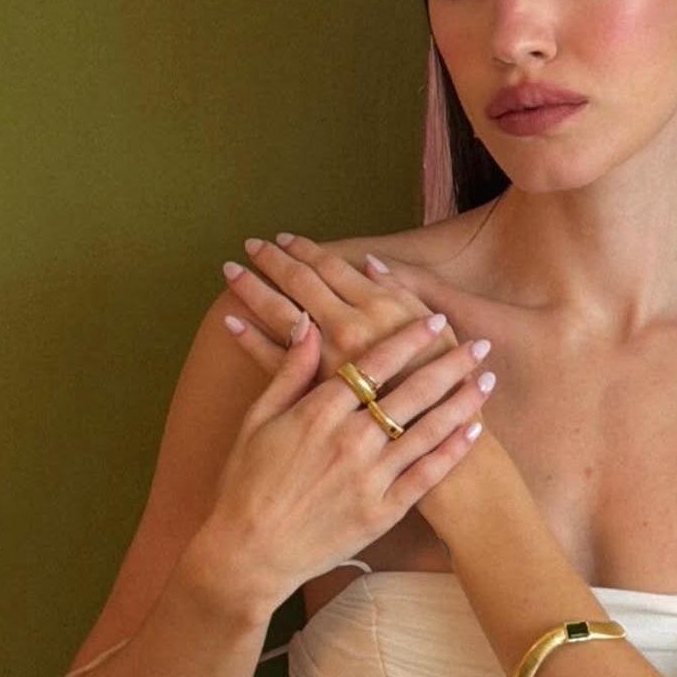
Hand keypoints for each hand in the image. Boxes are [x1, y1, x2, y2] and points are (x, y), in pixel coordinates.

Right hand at [202, 308, 493, 616]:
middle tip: (480, 345)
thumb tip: (306, 324)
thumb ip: (288, 371)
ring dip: (461, 402)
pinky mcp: (382, 511)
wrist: (248, 554)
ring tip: (487, 380)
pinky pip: (426, 475)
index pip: (375, 365)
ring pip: (427, 429)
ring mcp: (369, 477)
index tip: (436, 321)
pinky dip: (452, 450)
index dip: (409, 340)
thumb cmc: (247, 483)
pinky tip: (474, 430)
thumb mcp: (257, 420)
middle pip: (412, 391)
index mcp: (319, 412)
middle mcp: (350, 439)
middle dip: (450, 363)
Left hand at [221, 233, 459, 394]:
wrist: (434, 438)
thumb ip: (405, 291)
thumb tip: (371, 264)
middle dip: (272, 261)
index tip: (285, 238)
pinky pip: (272, 360)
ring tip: (232, 273)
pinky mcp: (312, 390)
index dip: (306, 249)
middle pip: (299, 283)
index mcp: (378, 307)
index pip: (330, 267)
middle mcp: (348, 327)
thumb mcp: (439, 327)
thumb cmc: (444, 381)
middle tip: (250, 246)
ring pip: (279, 314)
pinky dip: (249, 338)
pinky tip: (232, 323)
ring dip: (253, 290)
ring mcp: (326, 359)